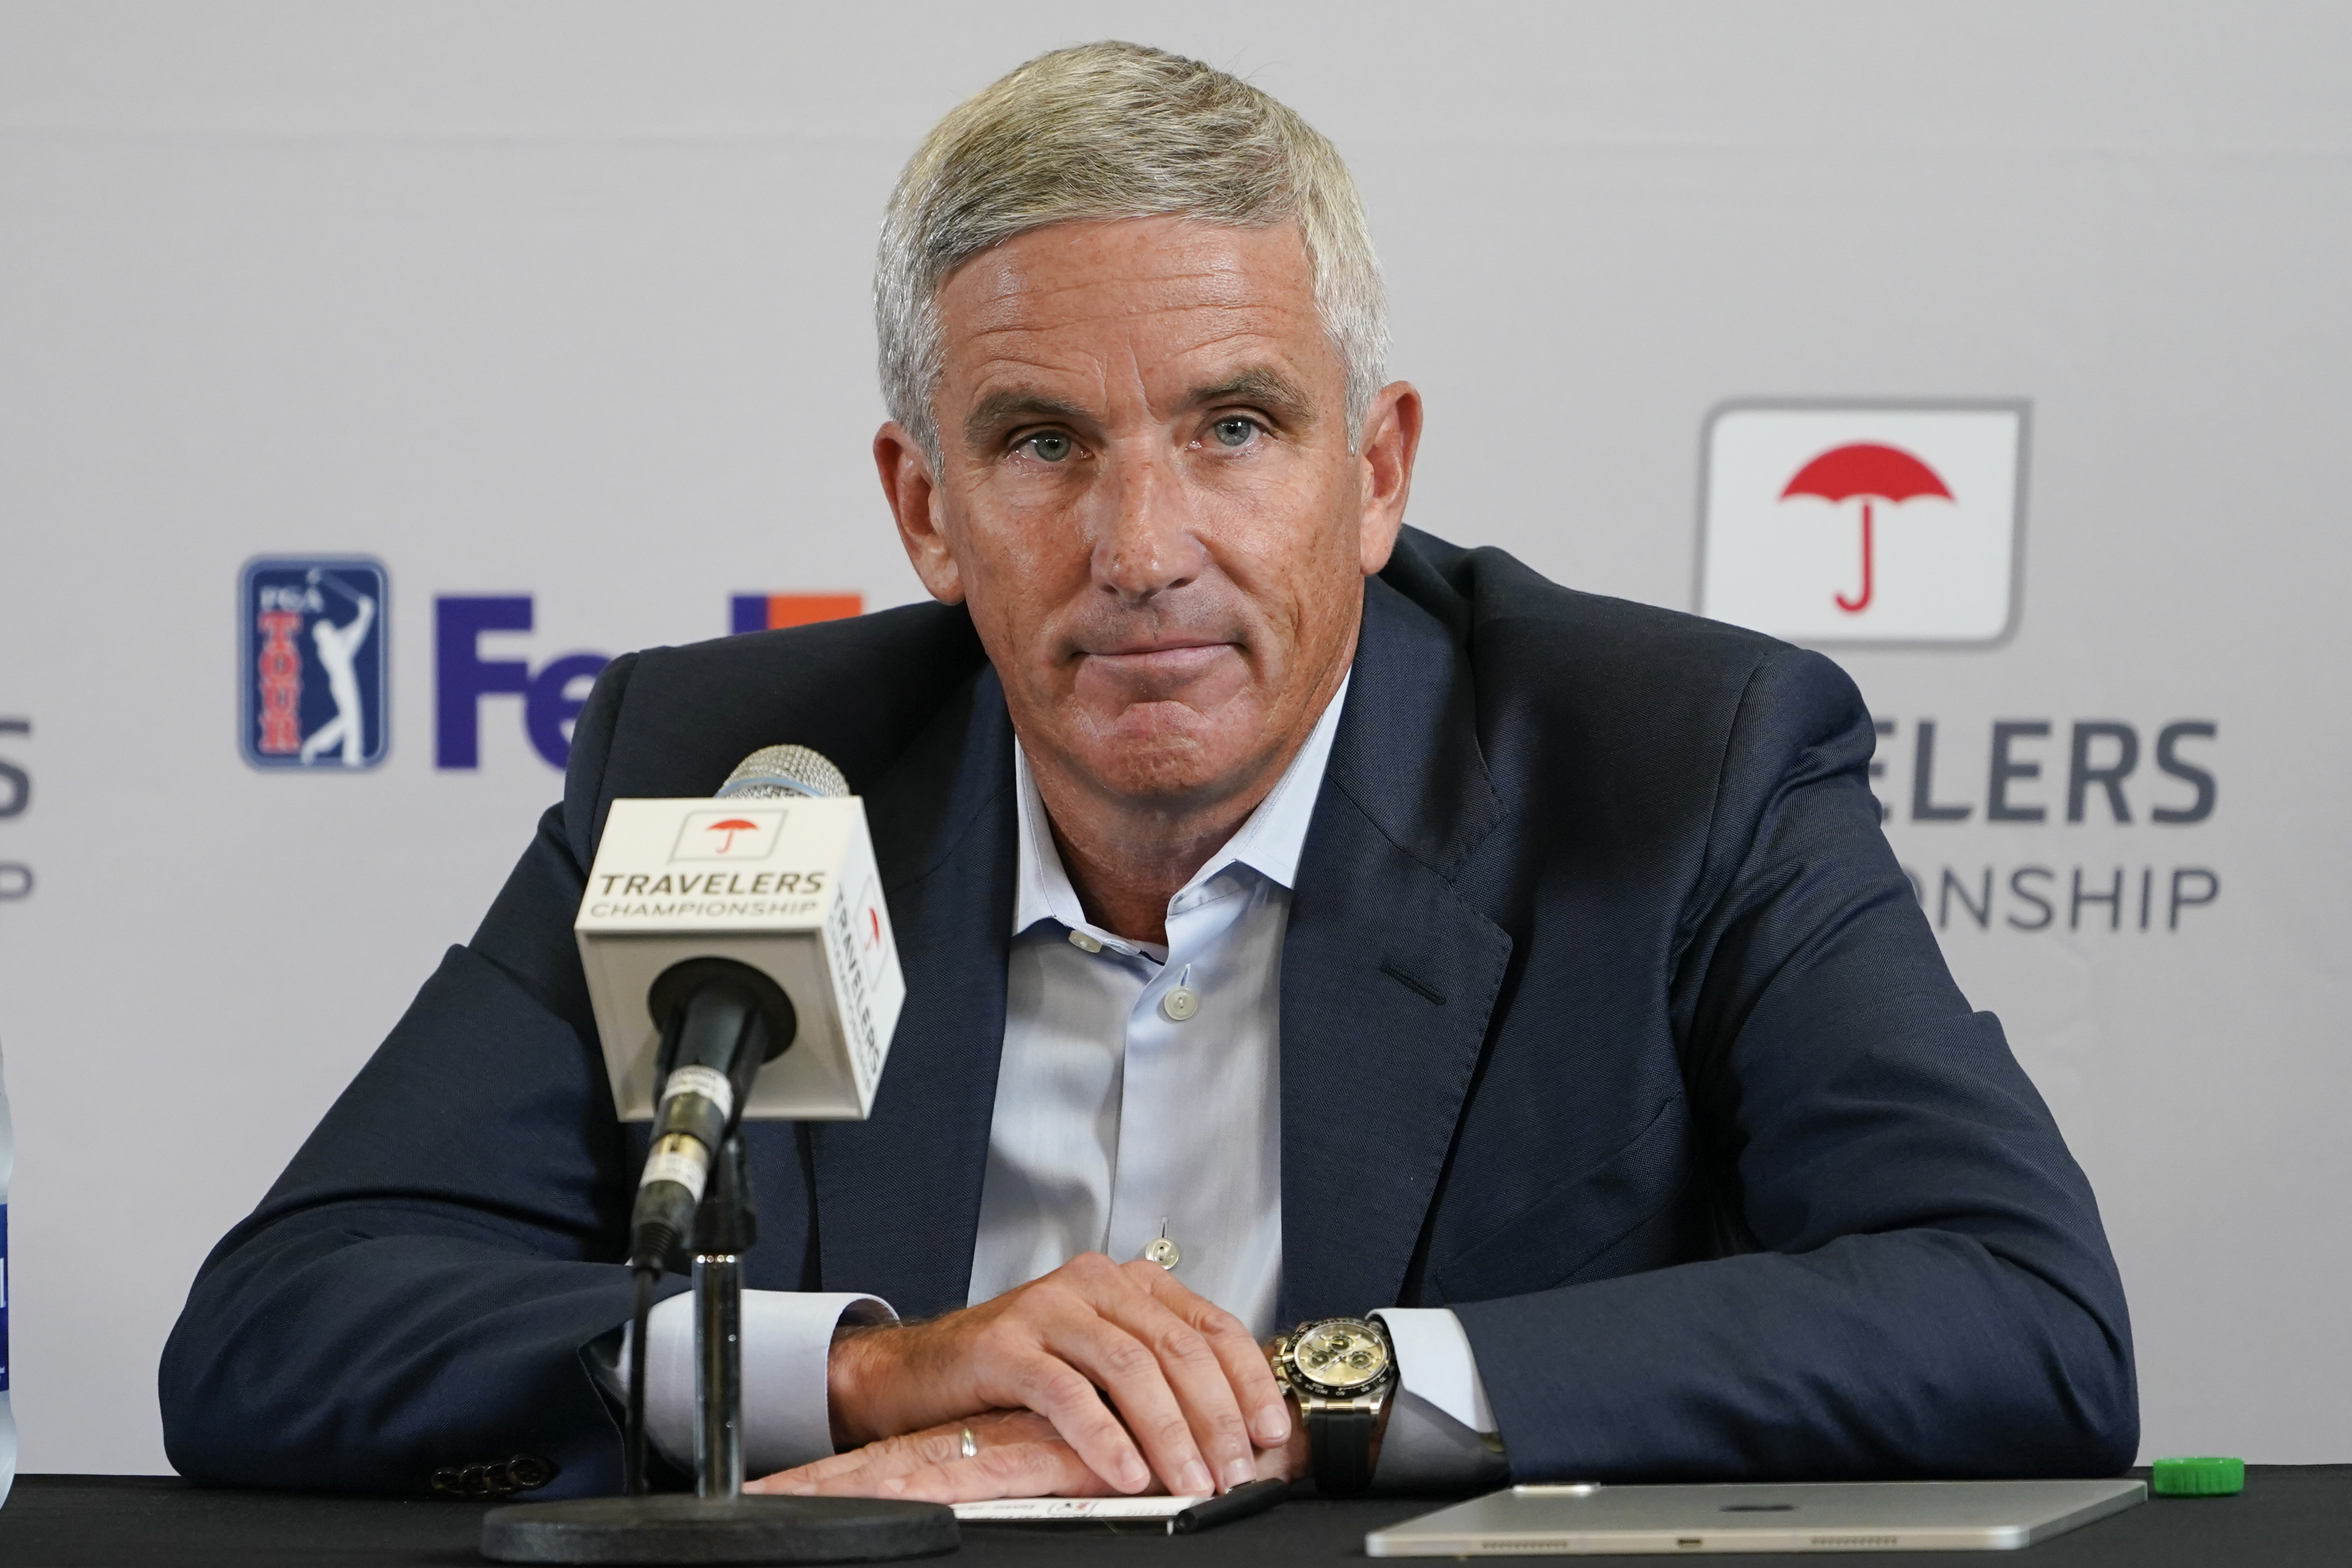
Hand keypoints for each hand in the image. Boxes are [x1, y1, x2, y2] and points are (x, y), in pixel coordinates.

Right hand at [825, 1253, 1289, 1495]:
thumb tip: (1232, 1435)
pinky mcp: (1007, 1344)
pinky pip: (1069, 1392)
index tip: (1271, 1431)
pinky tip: (1128, 1473)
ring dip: (1169, 1433)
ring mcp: (1048, 1307)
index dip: (1247, 1380)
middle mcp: (1095, 1283)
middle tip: (1234, 1471)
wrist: (924, 1372)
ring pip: (1130, 1367)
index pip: (1211, 1324)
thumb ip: (1158, 1379)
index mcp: (1129, 1284)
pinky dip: (1106, 1437)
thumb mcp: (1101, 1365)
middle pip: (1177, 1348)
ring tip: (1190, 1481)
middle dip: (1214, 1417)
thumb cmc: (1021, 1373)